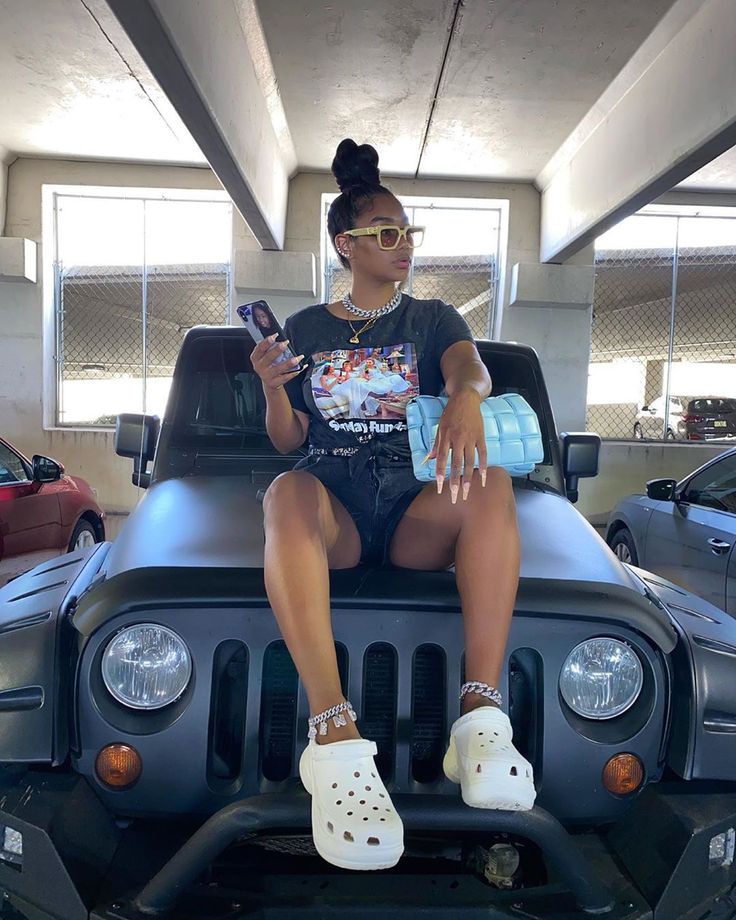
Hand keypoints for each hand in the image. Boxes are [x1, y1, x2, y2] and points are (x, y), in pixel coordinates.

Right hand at [250, 335, 304, 391]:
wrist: (269, 382)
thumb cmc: (268, 365)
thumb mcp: (264, 356)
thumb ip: (269, 348)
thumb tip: (279, 339)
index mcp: (255, 358)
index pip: (260, 348)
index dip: (267, 341)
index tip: (275, 335)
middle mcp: (259, 367)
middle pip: (268, 357)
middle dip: (277, 350)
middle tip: (285, 343)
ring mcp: (266, 375)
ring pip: (278, 369)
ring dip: (289, 363)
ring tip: (297, 358)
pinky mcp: (274, 383)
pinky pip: (285, 378)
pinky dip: (293, 373)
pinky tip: (298, 369)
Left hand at [425, 387, 487, 502]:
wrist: (466, 398)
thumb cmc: (451, 413)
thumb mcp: (440, 427)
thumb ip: (436, 445)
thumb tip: (428, 460)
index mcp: (446, 437)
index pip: (442, 459)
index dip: (441, 474)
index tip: (440, 487)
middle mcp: (458, 439)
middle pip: (456, 464)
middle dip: (455, 482)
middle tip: (455, 496)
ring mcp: (471, 438)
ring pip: (470, 462)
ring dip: (469, 479)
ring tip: (467, 492)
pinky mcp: (481, 437)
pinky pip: (483, 454)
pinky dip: (484, 467)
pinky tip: (483, 479)